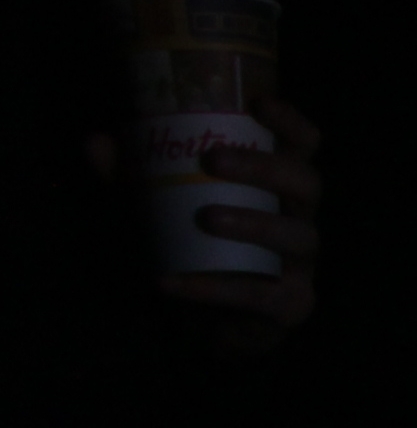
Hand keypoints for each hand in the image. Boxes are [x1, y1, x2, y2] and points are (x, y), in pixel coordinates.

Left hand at [87, 96, 320, 343]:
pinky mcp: (290, 304)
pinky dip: (214, 289)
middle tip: (215, 160)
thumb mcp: (155, 210)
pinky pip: (261, 294)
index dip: (290, 123)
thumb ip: (127, 181)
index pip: (303, 146)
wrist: (205, 323)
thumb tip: (97, 142)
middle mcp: (298, 217)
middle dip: (266, 168)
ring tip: (209, 218)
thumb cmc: (189, 249)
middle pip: (307, 183)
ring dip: (255, 223)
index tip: (259, 104)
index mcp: (277, 187)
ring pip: (298, 236)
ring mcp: (300, 263)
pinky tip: (172, 282)